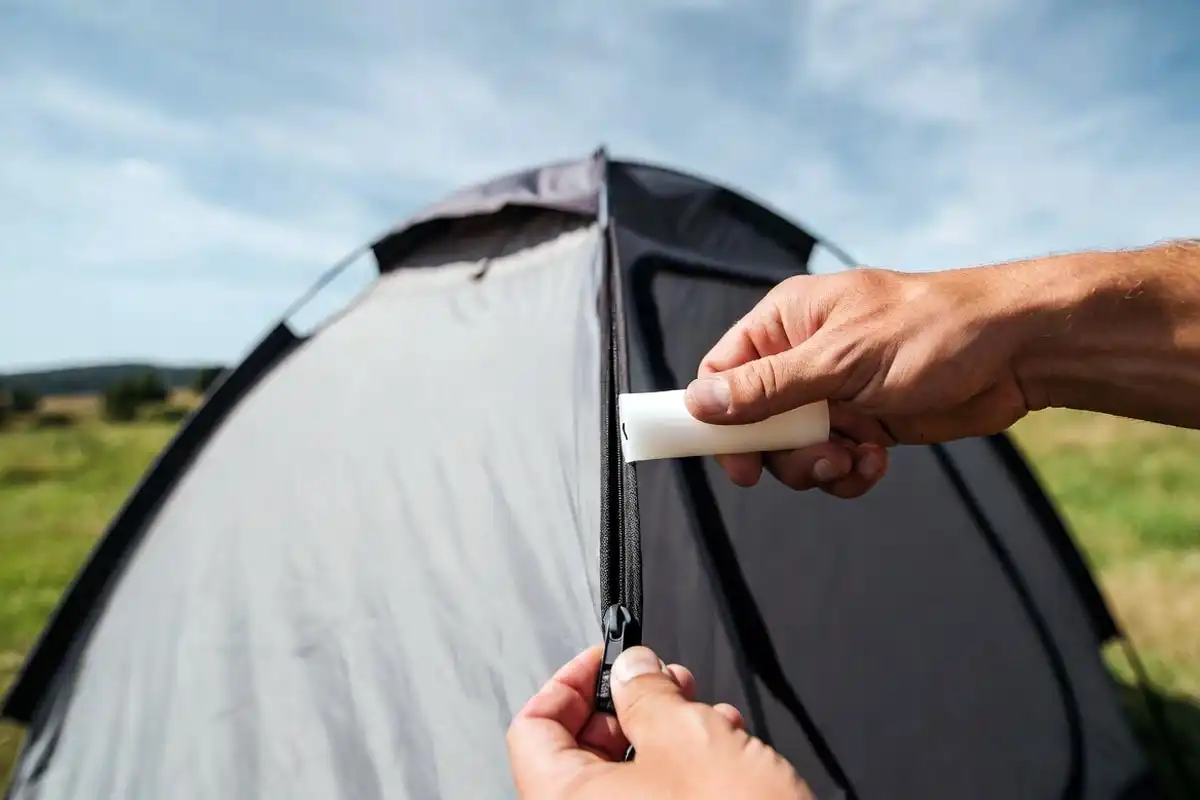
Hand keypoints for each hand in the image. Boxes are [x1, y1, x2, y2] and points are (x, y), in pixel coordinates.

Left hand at [506, 645, 812, 799]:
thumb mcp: (684, 736)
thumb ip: (644, 691)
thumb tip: (629, 666)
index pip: (531, 729)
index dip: (568, 683)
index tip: (608, 658)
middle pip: (579, 749)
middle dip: (629, 703)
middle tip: (667, 677)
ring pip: (624, 773)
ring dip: (665, 730)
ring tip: (709, 710)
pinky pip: (653, 797)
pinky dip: (682, 766)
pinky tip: (725, 745)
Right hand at [684, 265, 1038, 497]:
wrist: (1017, 351)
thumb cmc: (932, 332)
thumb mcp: (841, 360)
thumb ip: (769, 387)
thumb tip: (701, 402)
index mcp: (788, 322)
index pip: (723, 371)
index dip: (716, 418)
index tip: (734, 459)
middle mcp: (805, 356)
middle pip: (754, 421)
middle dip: (780, 452)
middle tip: (815, 460)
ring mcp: (836, 392)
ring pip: (793, 449)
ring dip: (817, 466)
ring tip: (853, 459)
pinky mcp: (867, 423)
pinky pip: (834, 461)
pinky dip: (849, 473)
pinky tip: (878, 461)